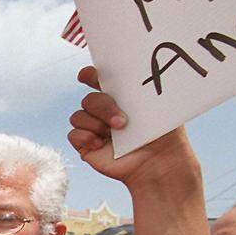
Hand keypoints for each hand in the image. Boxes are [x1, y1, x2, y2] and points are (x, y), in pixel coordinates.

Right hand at [68, 66, 199, 191]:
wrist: (158, 163)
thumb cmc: (162, 134)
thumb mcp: (157, 106)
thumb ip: (142, 89)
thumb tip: (136, 71)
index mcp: (120, 98)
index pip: (99, 81)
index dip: (90, 75)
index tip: (87, 75)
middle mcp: (104, 112)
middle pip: (88, 99)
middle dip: (103, 106)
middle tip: (121, 121)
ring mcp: (94, 129)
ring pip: (78, 115)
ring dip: (95, 123)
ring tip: (114, 135)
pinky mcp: (86, 146)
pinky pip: (73, 134)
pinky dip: (85, 137)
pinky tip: (100, 144)